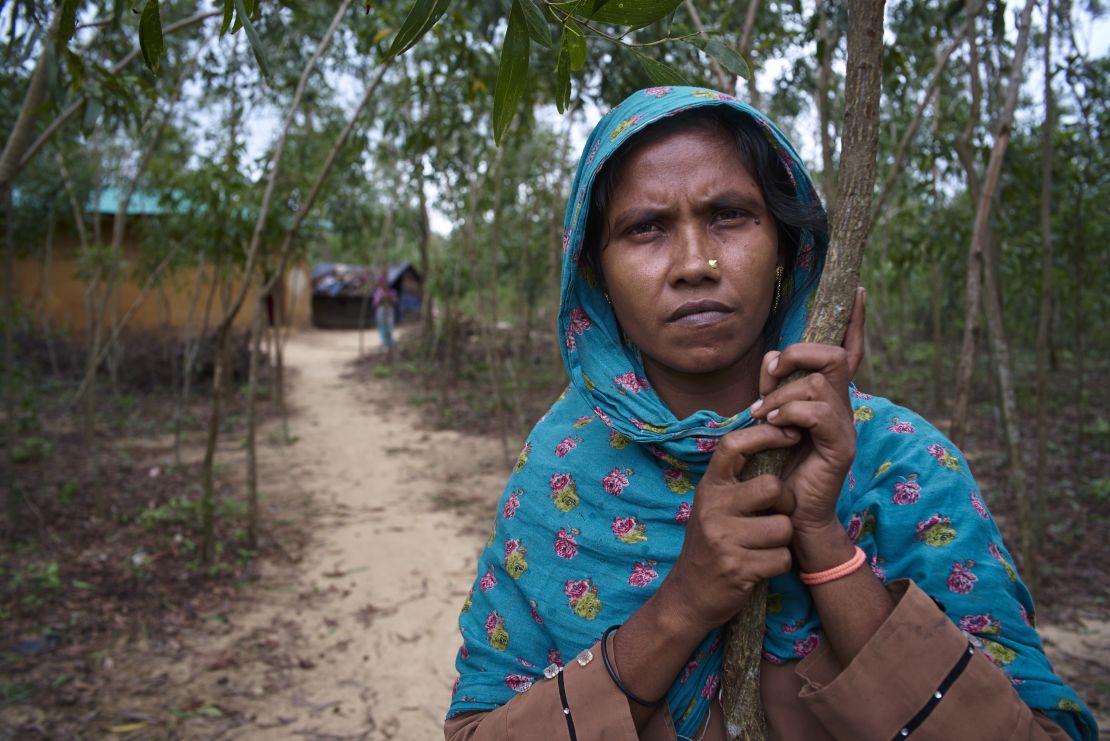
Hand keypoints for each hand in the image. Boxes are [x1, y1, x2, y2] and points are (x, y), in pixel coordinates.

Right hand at [656, 423, 798, 633]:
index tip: (791, 434)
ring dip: (782, 540)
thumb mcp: (713, 505)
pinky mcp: (738, 568)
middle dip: (785, 504)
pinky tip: (760, 566)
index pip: (733, 445)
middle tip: (774, 516)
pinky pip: (782, 558)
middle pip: (772, 488)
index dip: (765, 434)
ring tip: (763, 546)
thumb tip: (772, 440)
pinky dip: (779, 564)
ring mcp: (723, 538)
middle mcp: (712, 508)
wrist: (690, 593)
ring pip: (783, 527)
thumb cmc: (712, 543)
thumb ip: (735, 481)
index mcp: (709, 488)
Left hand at [749, 287, 865, 536]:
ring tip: (762, 415)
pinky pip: (818, 412)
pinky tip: (772, 426)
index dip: (853, 322)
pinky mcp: (839, 447)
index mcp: (827, 398)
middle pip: (835, 357)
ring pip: (820, 383)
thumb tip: (773, 358)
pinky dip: (789, 413)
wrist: (788, 515)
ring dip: (782, 393)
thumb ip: (774, 387)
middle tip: (771, 374)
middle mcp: (841, 407)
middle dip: (798, 354)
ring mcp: (844, 426)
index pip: (846, 353)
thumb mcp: (770, 418)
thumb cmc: (777, 467)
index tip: (858, 290)